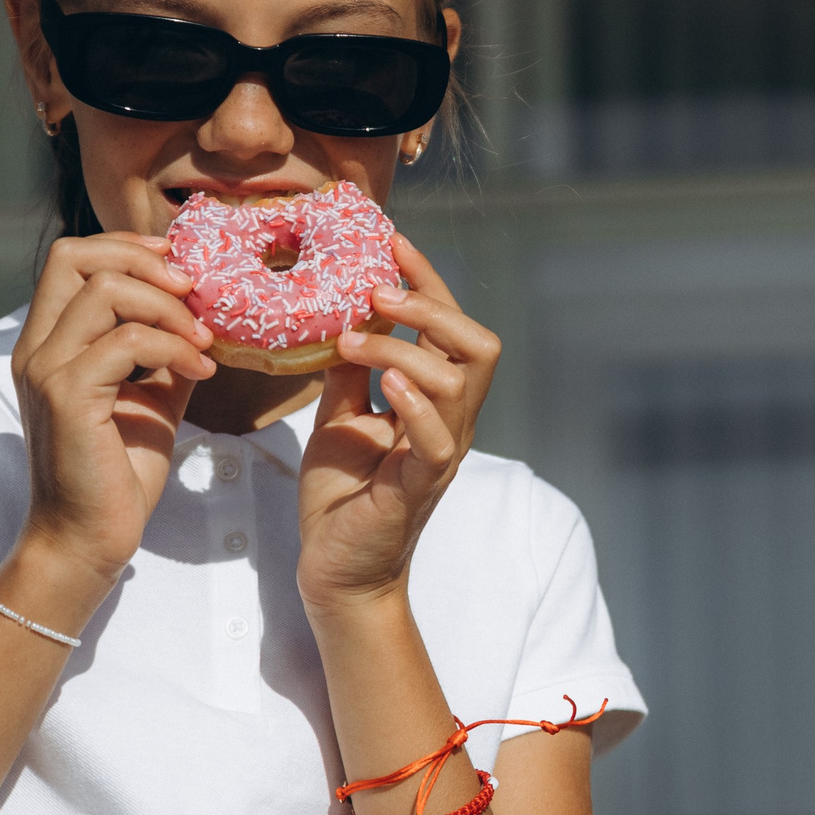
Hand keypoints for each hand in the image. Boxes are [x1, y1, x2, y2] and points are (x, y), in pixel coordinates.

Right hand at [11, 233, 217, 593]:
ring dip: (169, 307)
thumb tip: (204, 313)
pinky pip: (127, 340)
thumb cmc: (118, 471)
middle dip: (146, 262)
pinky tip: (201, 374)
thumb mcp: (150, 396)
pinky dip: (175, 347)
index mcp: (50, 342)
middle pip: (75, 256)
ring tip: (204, 340)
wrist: (89, 538)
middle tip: (195, 292)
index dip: (127, 249)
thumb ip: (164, 351)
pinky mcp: (66, 395)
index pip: (71, 258)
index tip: (180, 268)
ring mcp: (45, 368)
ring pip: (104, 290)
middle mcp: (37, 347)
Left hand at [295, 237, 498, 613]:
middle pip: (479, 345)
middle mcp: (451, 422)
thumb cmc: (342, 498)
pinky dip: (415, 405)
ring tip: (351, 341)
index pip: (450, 326)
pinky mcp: (421, 487)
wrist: (336, 572)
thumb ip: (349, 371)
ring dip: (404, 350)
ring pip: (459, 382)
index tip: (391, 242)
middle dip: (433, 306)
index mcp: (435, 401)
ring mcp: (441, 454)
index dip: (428, 280)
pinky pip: (439, 440)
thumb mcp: (338, 416)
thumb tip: (336, 314)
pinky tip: (384, 385)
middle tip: (377, 291)